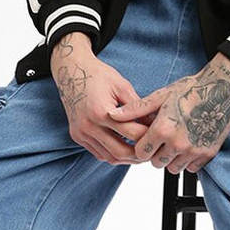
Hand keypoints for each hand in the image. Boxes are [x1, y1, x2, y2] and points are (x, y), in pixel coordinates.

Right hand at [50, 31, 149, 164]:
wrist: (71, 72)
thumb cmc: (98, 75)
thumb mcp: (122, 86)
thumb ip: (138, 107)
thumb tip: (153, 124)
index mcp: (101, 111)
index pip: (131, 133)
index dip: (148, 135)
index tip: (158, 134)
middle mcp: (88, 126)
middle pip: (120, 151)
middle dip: (139, 154)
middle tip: (152, 150)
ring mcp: (81, 133)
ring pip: (108, 157)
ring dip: (126, 158)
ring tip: (141, 152)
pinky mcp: (77, 136)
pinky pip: (98, 153)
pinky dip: (113, 155)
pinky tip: (125, 149)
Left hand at [107, 53, 229, 173]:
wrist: (222, 89)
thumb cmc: (191, 89)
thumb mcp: (160, 96)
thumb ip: (135, 109)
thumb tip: (112, 115)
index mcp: (163, 129)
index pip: (141, 153)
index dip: (141, 146)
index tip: (146, 139)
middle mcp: (178, 143)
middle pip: (156, 163)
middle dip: (155, 153)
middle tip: (162, 139)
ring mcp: (194, 150)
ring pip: (173, 168)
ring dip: (171, 159)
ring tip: (175, 141)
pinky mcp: (208, 154)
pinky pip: (191, 168)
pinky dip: (188, 160)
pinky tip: (189, 143)